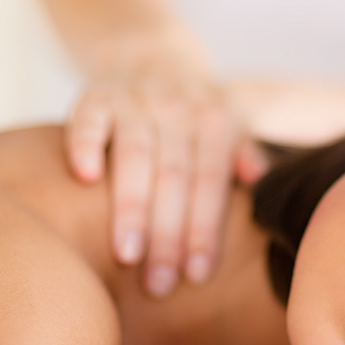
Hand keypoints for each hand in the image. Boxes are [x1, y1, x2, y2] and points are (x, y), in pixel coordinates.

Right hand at [64, 30, 269, 296]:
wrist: (150, 60)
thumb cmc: (192, 121)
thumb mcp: (227, 132)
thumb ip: (242, 155)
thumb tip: (260, 177)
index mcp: (214, 122)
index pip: (210, 182)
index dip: (205, 230)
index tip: (197, 276)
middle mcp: (177, 108)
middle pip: (175, 175)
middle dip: (167, 234)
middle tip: (158, 284)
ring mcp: (134, 100)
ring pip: (135, 154)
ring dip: (131, 206)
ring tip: (127, 256)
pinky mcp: (94, 96)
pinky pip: (87, 119)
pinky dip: (85, 144)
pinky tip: (84, 178)